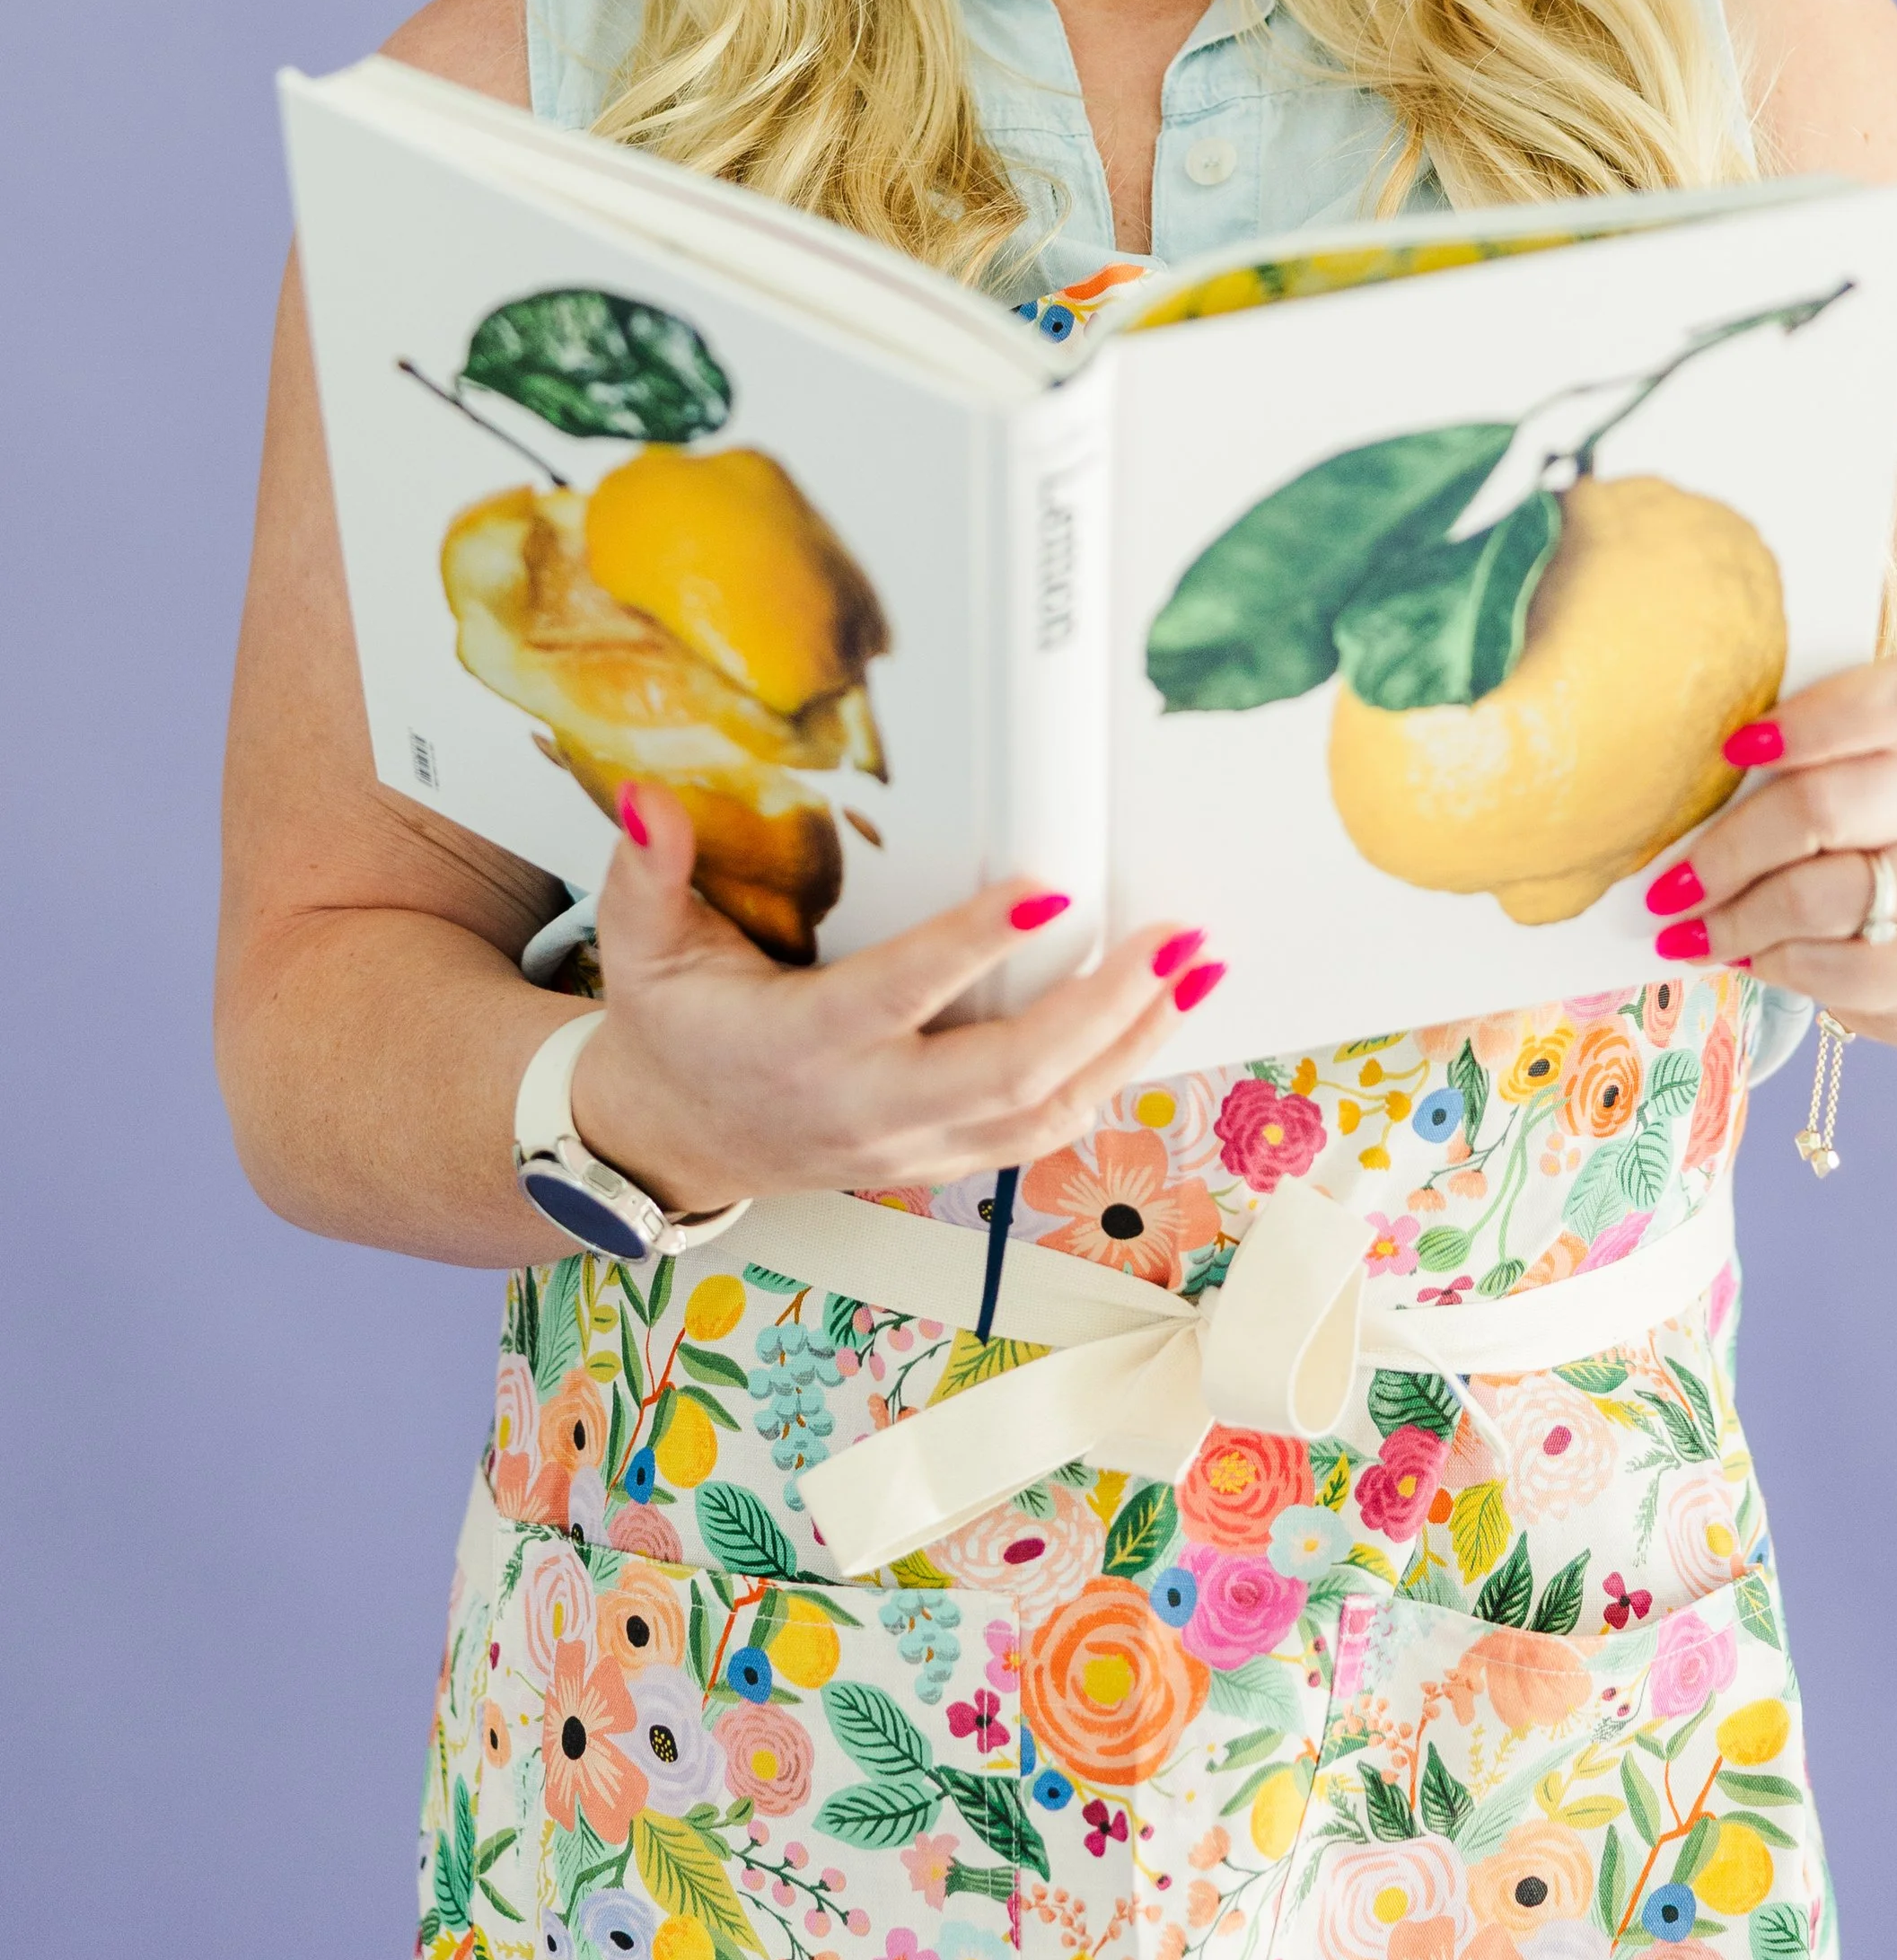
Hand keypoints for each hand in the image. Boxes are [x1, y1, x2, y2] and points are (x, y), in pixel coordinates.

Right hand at [567, 783, 1213, 1209]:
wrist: (666, 1144)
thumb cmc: (671, 1029)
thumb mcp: (641, 949)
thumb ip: (646, 873)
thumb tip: (648, 797)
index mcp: (797, 1046)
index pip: (900, 995)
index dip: (974, 946)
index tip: (1049, 886)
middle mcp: (866, 1107)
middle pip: (1004, 1075)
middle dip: (1101, 1008)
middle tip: (1173, 939)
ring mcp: (911, 1146)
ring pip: (1041, 1113)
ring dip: (1128, 1045)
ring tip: (1193, 971)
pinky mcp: (940, 1162)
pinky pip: (1039, 1133)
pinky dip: (1107, 1080)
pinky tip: (1157, 1021)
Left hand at [1644, 658, 1896, 1050]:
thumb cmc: (1864, 837)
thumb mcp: (1845, 776)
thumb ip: (1788, 758)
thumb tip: (1676, 785)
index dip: (1812, 721)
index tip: (1730, 750)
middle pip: (1825, 808)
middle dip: (1727, 851)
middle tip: (1667, 884)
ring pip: (1818, 897)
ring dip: (1734, 919)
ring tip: (1686, 930)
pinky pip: (1836, 967)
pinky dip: (1773, 964)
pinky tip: (1746, 958)